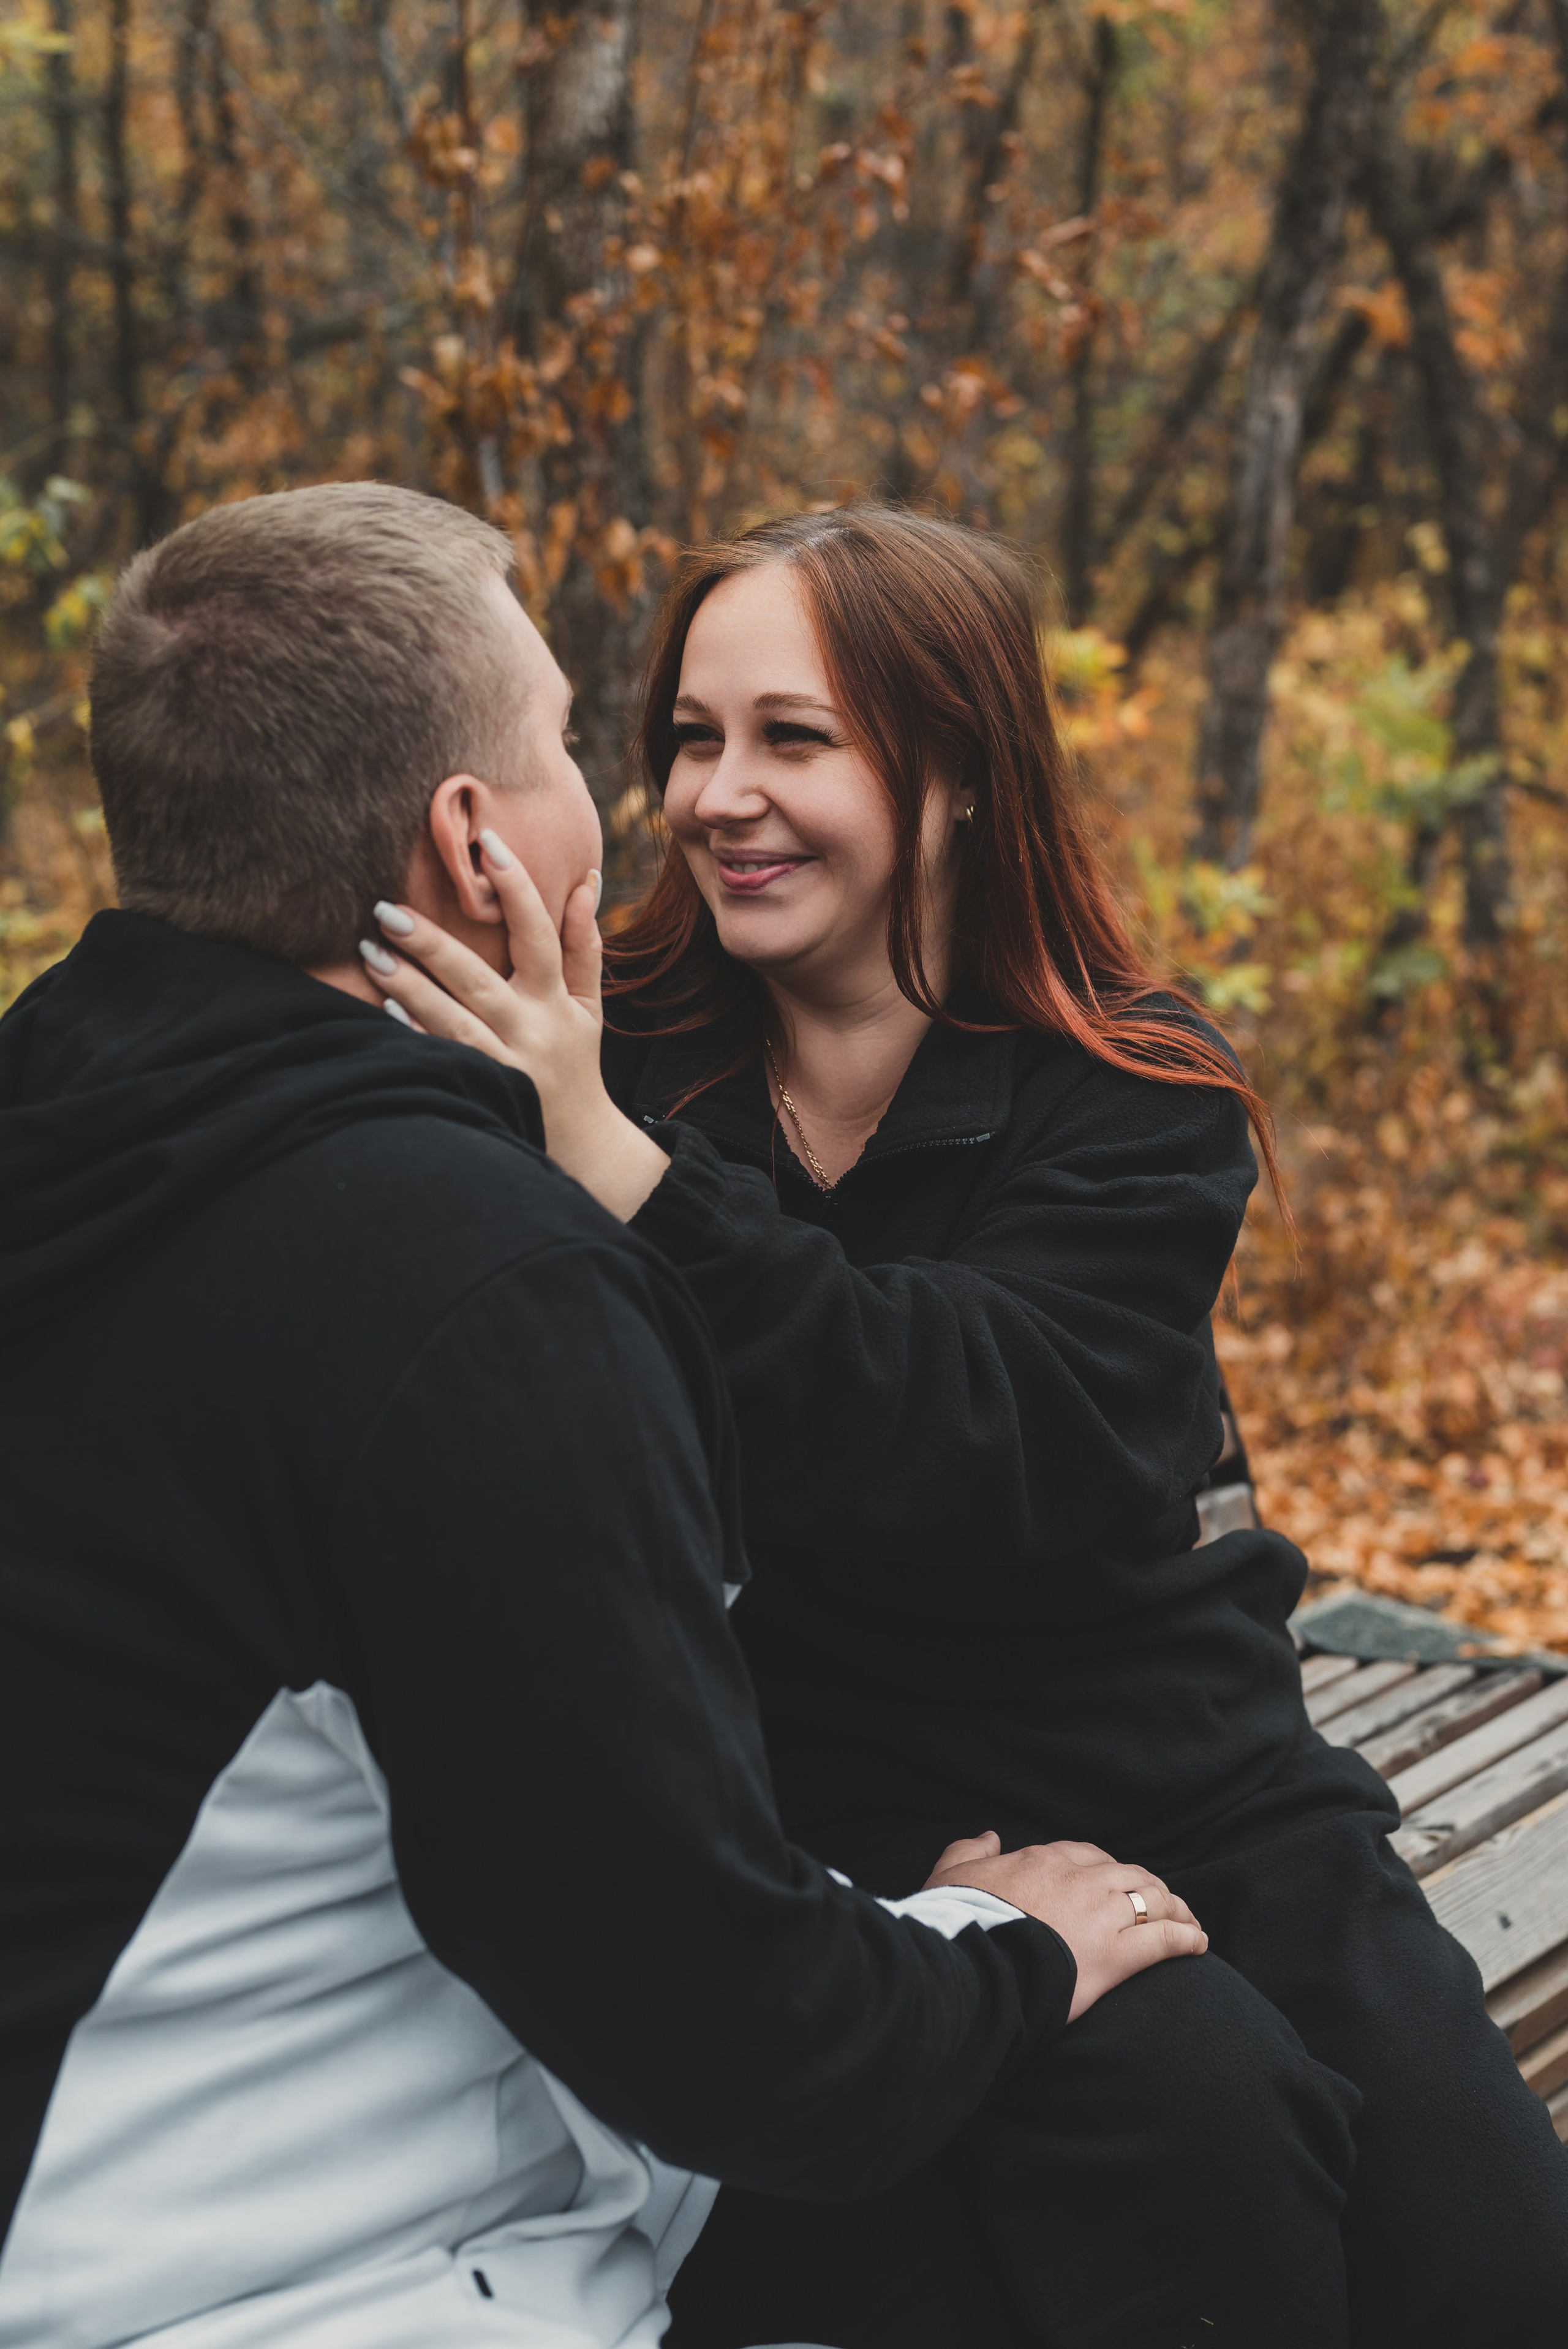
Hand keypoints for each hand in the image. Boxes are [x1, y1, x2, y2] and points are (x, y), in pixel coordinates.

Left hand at [362, 833, 668, 1222]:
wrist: (580, 1146)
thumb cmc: (575, 1061)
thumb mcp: (589, 1006)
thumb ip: (584, 945)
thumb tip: (585, 881)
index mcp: (557, 1001)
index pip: (539, 935)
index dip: (517, 889)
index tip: (487, 845)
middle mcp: (532, 1032)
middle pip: (477, 980)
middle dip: (432, 943)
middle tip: (386, 909)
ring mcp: (504, 1067)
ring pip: (451, 1023)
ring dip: (409, 987)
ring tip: (369, 952)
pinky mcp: (481, 1095)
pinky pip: (441, 1061)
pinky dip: (413, 1036)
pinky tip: (383, 1010)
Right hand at [924, 1831, 1206, 2021]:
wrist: (971, 1962)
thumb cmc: (957, 1921)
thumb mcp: (949, 1873)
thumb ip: (969, 1849)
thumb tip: (989, 1835)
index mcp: (1041, 1861)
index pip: (1086, 1855)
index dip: (1105, 1868)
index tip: (1113, 1882)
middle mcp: (1078, 1880)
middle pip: (1128, 1873)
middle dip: (1149, 1886)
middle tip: (1163, 1902)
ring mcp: (1100, 1915)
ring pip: (1152, 1899)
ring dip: (1175, 1908)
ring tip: (1189, 1922)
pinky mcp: (1115, 1954)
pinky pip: (1164, 1939)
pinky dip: (1187, 1938)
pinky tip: (1199, 1944)